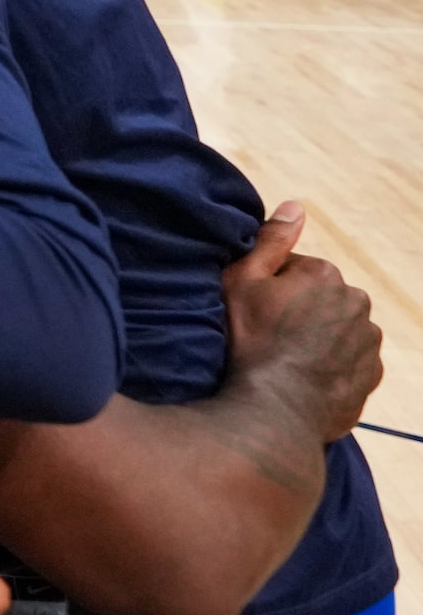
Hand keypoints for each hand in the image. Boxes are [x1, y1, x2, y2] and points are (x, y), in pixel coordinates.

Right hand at [222, 201, 381, 444]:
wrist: (274, 409)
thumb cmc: (250, 342)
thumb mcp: (241, 282)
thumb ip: (270, 241)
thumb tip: (295, 205)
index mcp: (325, 274)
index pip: (294, 272)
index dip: (269, 292)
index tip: (254, 313)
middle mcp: (357, 301)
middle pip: (320, 300)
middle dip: (299, 313)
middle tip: (267, 338)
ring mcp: (368, 340)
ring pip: (338, 330)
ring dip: (318, 340)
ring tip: (285, 362)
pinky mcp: (372, 374)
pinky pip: (350, 361)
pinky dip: (331, 366)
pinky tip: (304, 378)